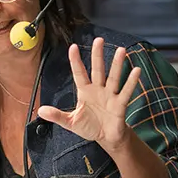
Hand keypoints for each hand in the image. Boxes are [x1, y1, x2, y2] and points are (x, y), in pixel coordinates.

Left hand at [38, 38, 142, 152]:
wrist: (106, 138)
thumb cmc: (89, 127)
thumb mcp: (71, 122)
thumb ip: (57, 116)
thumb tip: (41, 111)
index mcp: (85, 92)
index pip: (79, 73)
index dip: (76, 61)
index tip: (73, 47)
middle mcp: (98, 90)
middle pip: (98, 70)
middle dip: (98, 55)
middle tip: (99, 40)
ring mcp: (110, 95)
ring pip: (113, 77)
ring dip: (117, 64)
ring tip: (121, 50)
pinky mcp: (120, 104)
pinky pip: (126, 91)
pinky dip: (131, 82)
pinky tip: (136, 70)